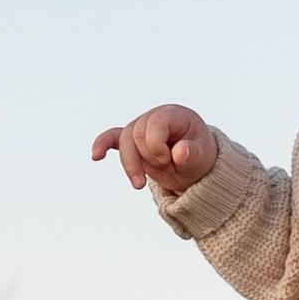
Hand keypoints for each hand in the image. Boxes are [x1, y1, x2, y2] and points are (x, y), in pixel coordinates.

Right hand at [92, 104, 218, 194]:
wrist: (192, 163)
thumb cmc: (199, 155)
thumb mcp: (203, 157)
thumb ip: (193, 153)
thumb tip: (179, 152)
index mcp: (173, 114)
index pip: (155, 123)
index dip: (157, 144)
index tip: (169, 159)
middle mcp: (154, 117)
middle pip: (137, 134)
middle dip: (147, 157)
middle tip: (165, 167)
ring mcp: (141, 127)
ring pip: (124, 141)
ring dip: (130, 164)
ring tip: (139, 185)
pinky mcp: (131, 141)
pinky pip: (112, 138)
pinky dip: (102, 145)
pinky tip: (96, 156)